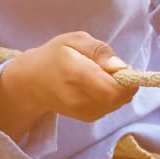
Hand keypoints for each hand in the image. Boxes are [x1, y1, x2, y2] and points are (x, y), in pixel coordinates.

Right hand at [8, 30, 134, 121]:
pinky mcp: (86, 118)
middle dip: (125, 84)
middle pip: (119, 98)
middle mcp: (80, 98)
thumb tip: (120, 66)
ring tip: (101, 77)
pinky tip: (97, 87)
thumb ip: (98, 50)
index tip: (122, 67)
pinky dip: (111, 97)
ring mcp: (83, 111)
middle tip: (112, 70)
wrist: (32, 82)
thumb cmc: (54, 56)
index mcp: (77, 74)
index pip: (115, 88)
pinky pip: (110, 108)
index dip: (127, 79)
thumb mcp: (74, 40)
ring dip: (117, 90)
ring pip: (117, 103)